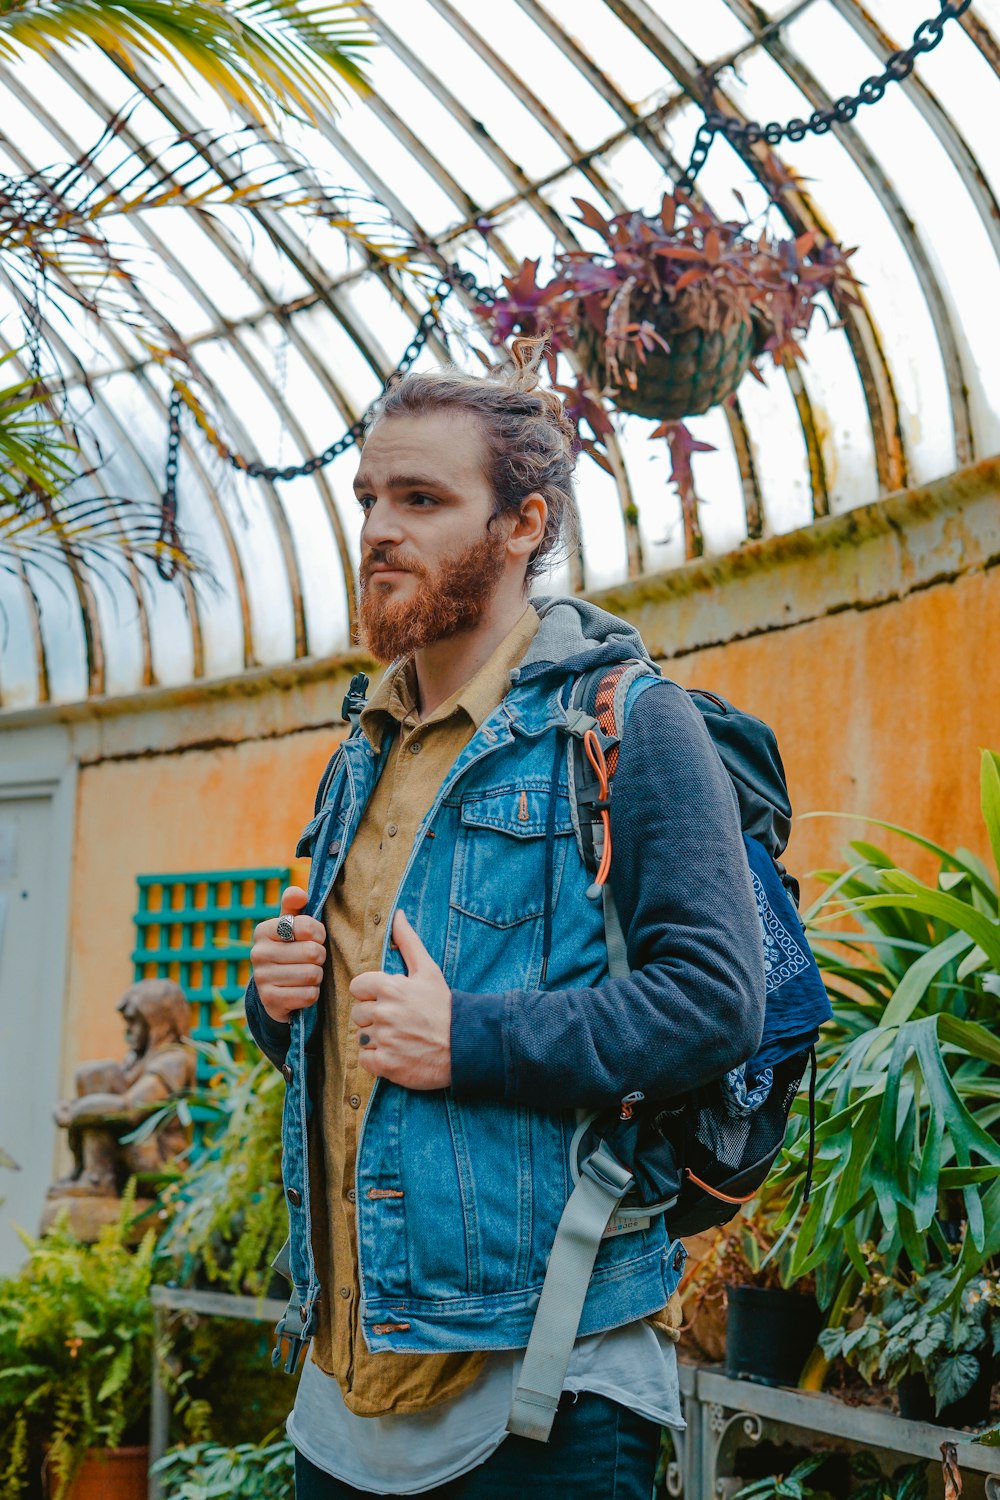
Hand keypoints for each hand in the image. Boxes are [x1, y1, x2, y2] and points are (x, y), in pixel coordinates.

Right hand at [250, 886, 325, 1023]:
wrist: (274, 989)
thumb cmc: (290, 949)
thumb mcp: (291, 926)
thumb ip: (294, 906)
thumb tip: (299, 894)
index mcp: (264, 930)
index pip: (305, 926)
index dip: (318, 933)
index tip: (315, 937)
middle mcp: (258, 953)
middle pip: (312, 952)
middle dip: (320, 957)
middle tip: (312, 960)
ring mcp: (262, 978)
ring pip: (312, 975)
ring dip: (317, 976)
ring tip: (307, 974)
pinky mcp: (270, 1001)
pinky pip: (308, 995)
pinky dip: (312, 994)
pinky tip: (302, 990)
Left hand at [349, 910, 451, 1088]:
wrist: (465, 1045)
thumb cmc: (444, 1006)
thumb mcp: (428, 970)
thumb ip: (408, 941)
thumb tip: (397, 914)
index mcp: (390, 987)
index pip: (357, 987)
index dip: (371, 994)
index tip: (389, 1000)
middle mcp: (383, 1012)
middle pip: (357, 1013)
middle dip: (374, 1017)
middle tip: (398, 1021)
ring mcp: (384, 1039)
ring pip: (361, 1037)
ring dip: (376, 1039)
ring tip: (400, 1038)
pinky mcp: (386, 1065)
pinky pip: (365, 1060)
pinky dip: (377, 1060)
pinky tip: (397, 1054)